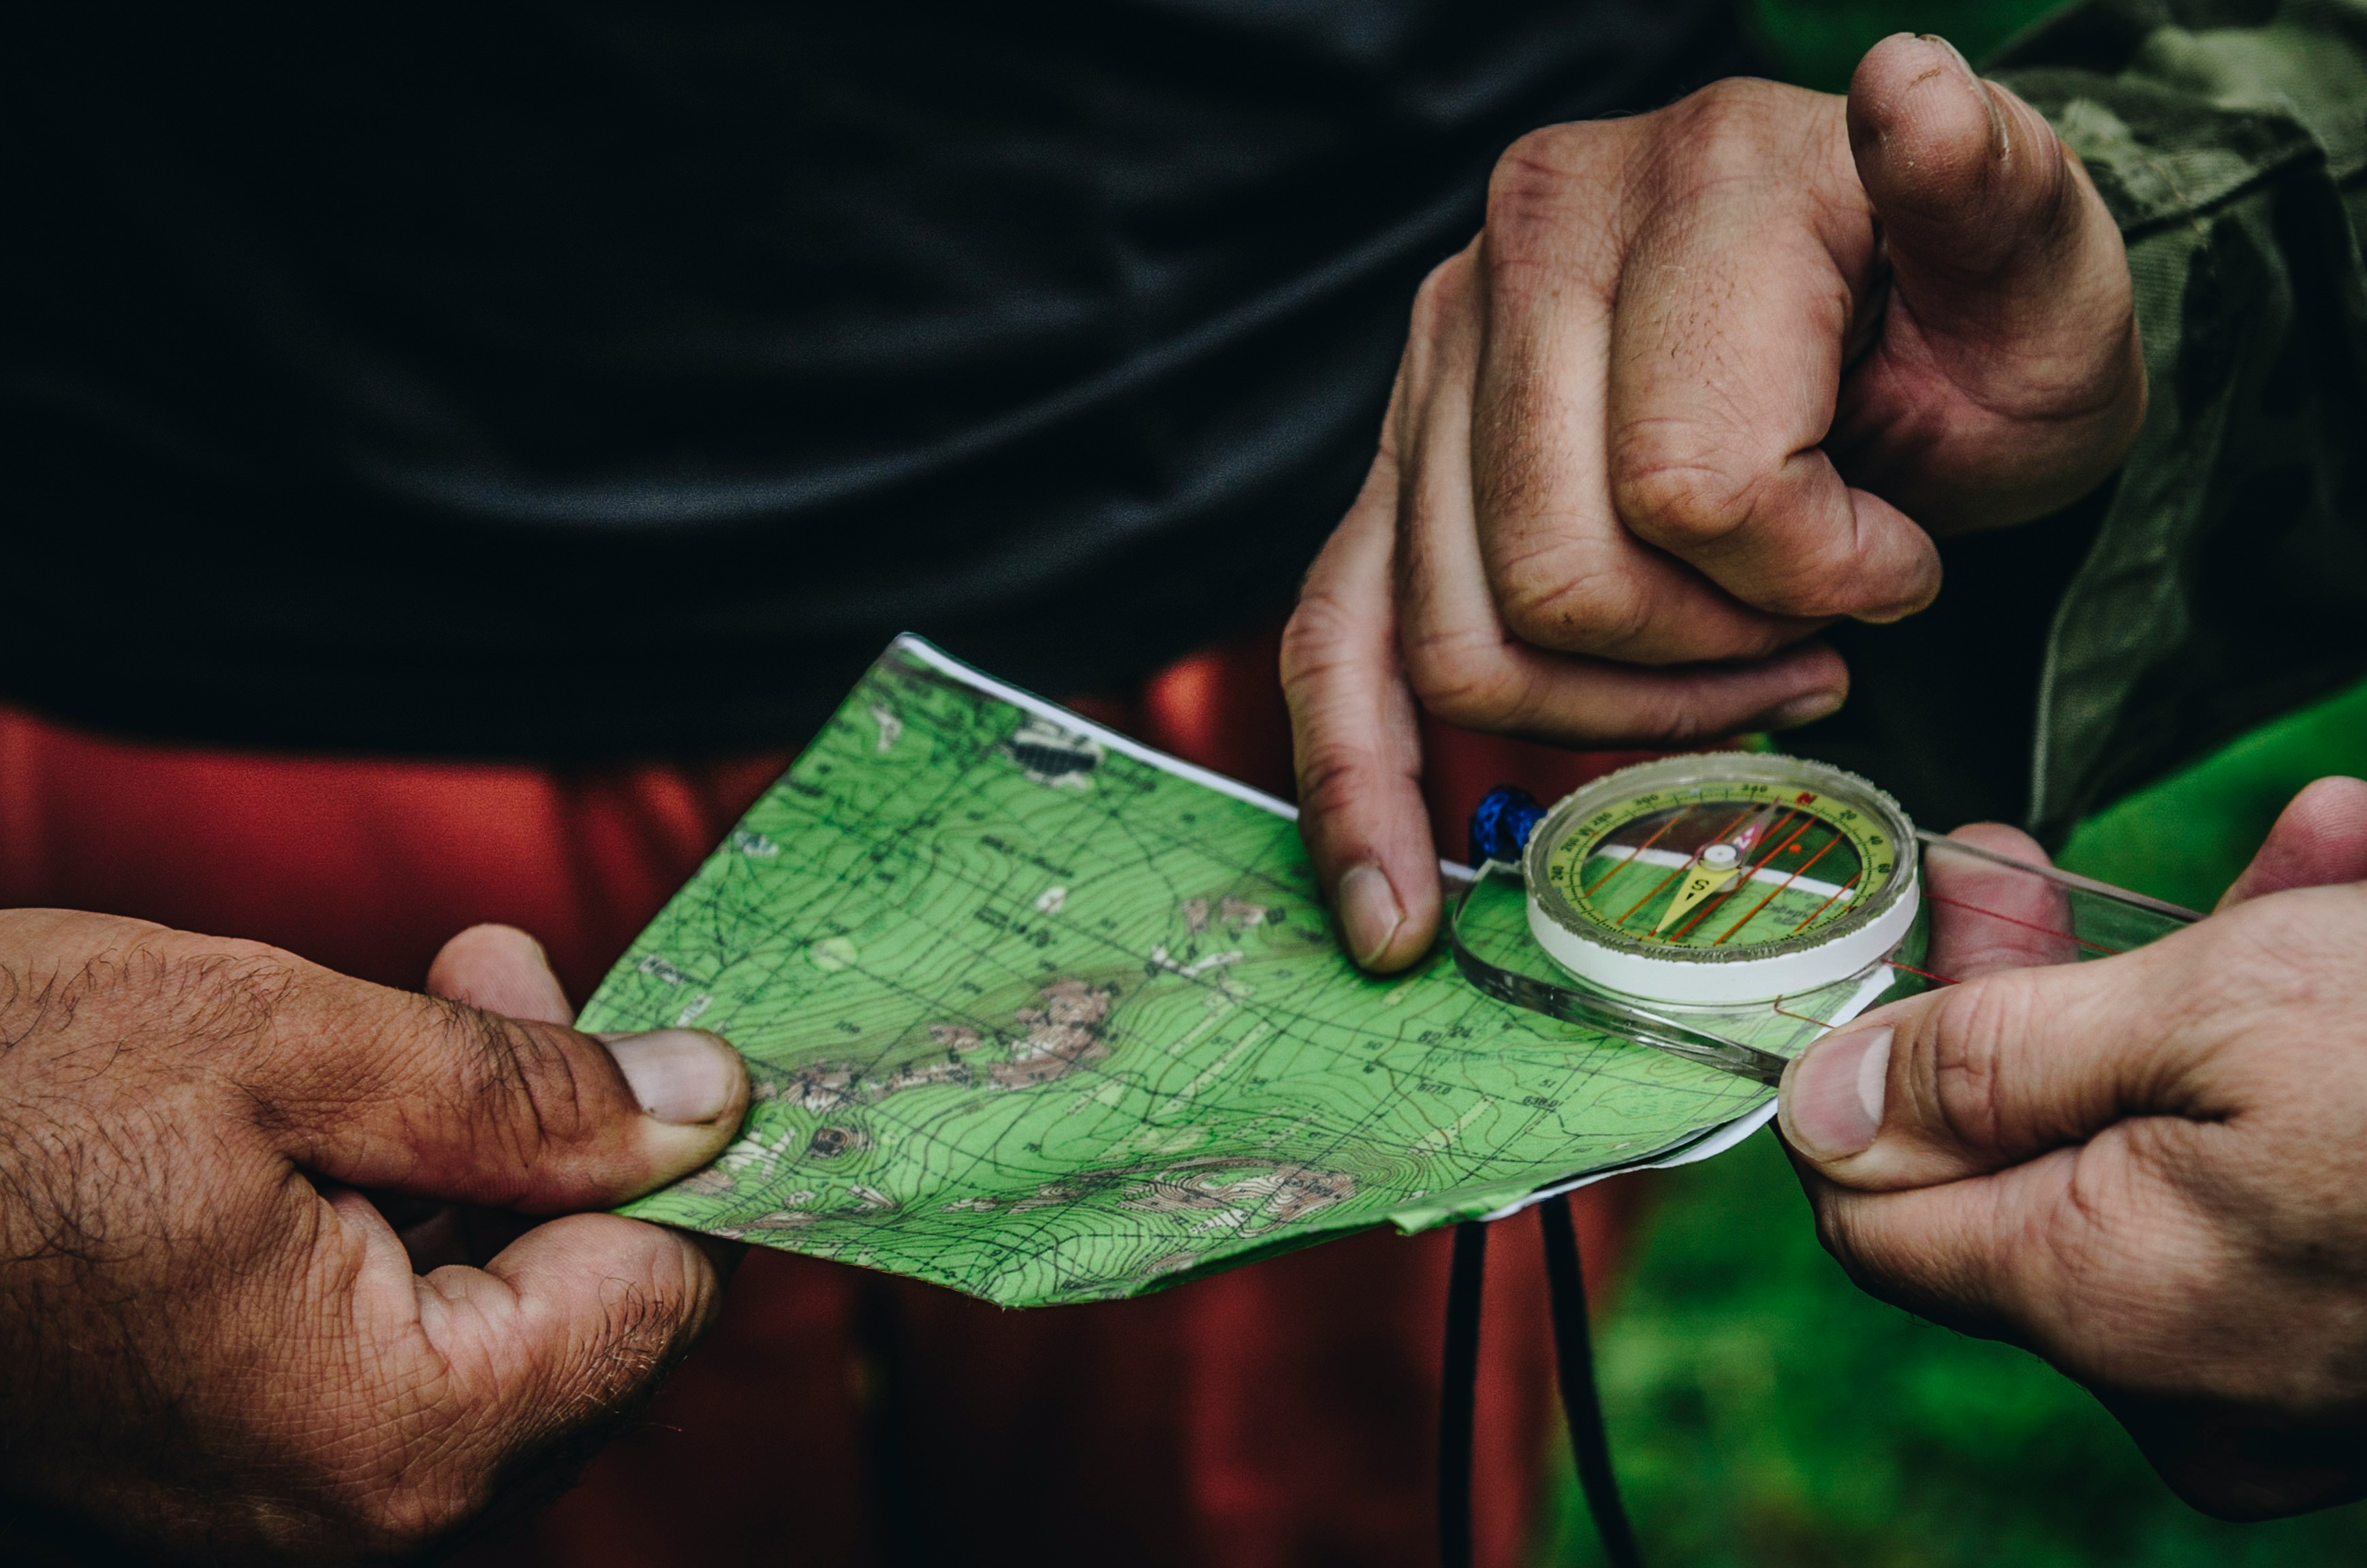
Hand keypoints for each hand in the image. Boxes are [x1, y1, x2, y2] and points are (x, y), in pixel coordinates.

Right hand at [0, 913, 748, 1559]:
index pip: (664, 1302)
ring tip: (438, 1003)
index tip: (638, 1028)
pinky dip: (415, 1207)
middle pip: (593, 1317)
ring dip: (494, 1153)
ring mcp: (299, 1495)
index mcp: (398, 1435)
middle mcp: (363, 1508)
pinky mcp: (245, 1451)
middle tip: (505, 979)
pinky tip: (370, 1095)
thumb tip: (709, 1106)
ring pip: (505, 1317)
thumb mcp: (288, 1045)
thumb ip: (527, 1097)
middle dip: (574, 1135)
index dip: (671, 1151)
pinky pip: (404, 1336)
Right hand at [1282, 33, 2144, 968]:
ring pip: (1458, 638)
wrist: (1904, 324)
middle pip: (1557, 577)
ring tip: (1718, 679)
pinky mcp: (1399, 460)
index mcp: (1691, 182)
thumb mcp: (2039, 268)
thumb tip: (1913, 87)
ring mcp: (1442, 356)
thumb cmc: (1975, 327)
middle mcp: (1530, 244)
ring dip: (1605, 716)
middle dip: (1706, 663)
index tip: (1901, 564)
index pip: (1692, 484)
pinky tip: (1390, 903)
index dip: (1815, 582)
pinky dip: (1357, 786)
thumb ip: (1988, 188)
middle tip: (1808, 645)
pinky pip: (1334, 638)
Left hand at [1780, 778, 2366, 1517]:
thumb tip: (1817, 1097)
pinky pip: (2282, 1188)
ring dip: (2206, 984)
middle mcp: (2179, 1374)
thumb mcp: (2215, 1012)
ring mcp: (2282, 1373)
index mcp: (2103, 1301)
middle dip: (2041, 987)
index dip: (1868, 1063)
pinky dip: (2300, 1055)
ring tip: (2299, 858)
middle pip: (2023, 1161)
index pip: (1875, 1208)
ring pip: (2171, 1148)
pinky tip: (2355, 905)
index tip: (1905, 936)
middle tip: (2027, 861)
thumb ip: (1991, 1059)